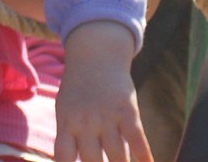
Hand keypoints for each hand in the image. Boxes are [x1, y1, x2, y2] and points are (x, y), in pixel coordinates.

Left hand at [54, 21, 151, 161]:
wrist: (96, 56)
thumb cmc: (79, 90)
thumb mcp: (66, 110)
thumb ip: (69, 136)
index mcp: (67, 122)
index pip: (63, 155)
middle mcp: (85, 122)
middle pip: (91, 161)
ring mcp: (107, 117)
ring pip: (117, 156)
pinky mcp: (127, 111)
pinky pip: (137, 140)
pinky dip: (144, 157)